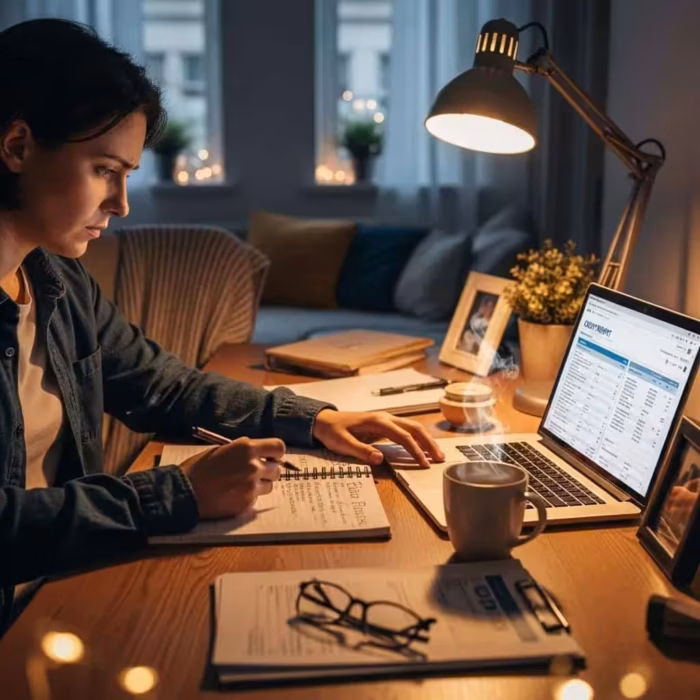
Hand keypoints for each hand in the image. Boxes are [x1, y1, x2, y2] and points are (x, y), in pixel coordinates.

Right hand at [179, 437, 284, 518]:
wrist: (185, 492)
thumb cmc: (199, 468)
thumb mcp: (221, 449)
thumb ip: (242, 450)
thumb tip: (256, 451)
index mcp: (247, 448)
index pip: (278, 447)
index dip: (276, 453)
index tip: (272, 456)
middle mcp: (254, 466)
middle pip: (277, 469)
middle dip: (269, 470)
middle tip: (256, 472)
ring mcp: (252, 486)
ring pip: (269, 486)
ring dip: (260, 485)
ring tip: (242, 484)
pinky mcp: (247, 503)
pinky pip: (256, 498)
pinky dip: (248, 497)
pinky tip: (233, 495)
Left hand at [312, 409, 444, 467]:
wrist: (324, 420)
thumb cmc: (332, 431)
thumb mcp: (342, 443)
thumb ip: (361, 451)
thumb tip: (380, 458)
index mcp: (377, 421)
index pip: (403, 436)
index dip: (415, 450)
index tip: (424, 463)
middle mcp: (385, 417)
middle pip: (414, 428)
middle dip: (428, 443)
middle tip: (440, 458)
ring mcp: (386, 420)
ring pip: (412, 427)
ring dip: (426, 439)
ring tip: (437, 454)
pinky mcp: (384, 425)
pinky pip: (406, 430)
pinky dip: (417, 438)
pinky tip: (422, 448)